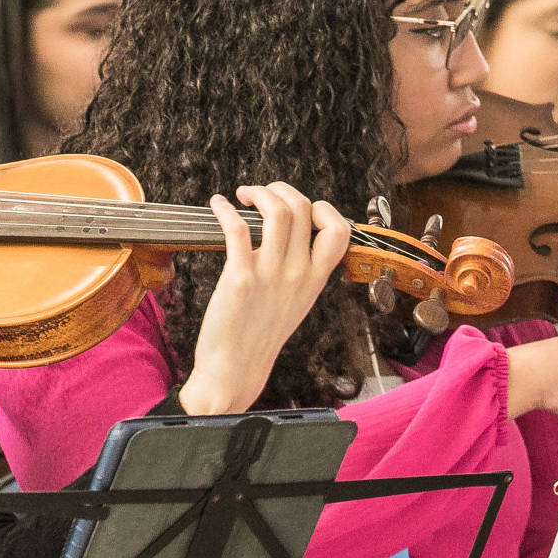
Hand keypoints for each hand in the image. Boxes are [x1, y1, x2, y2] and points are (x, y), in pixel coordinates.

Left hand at [180, 184, 353, 415]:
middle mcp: (298, 273)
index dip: (323, 208)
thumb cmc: (261, 333)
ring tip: (243, 195)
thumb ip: (302, 269)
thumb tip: (295, 234)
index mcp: (316, 278)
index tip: (301, 207)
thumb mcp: (297, 300)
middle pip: (302, 207)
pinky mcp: (240, 277)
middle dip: (279, 189)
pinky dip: (224, 208)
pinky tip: (218, 205)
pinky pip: (237, 228)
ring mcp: (270, 274)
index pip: (339, 230)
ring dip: (257, 192)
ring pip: (276, 211)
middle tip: (261, 194)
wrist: (237, 368)